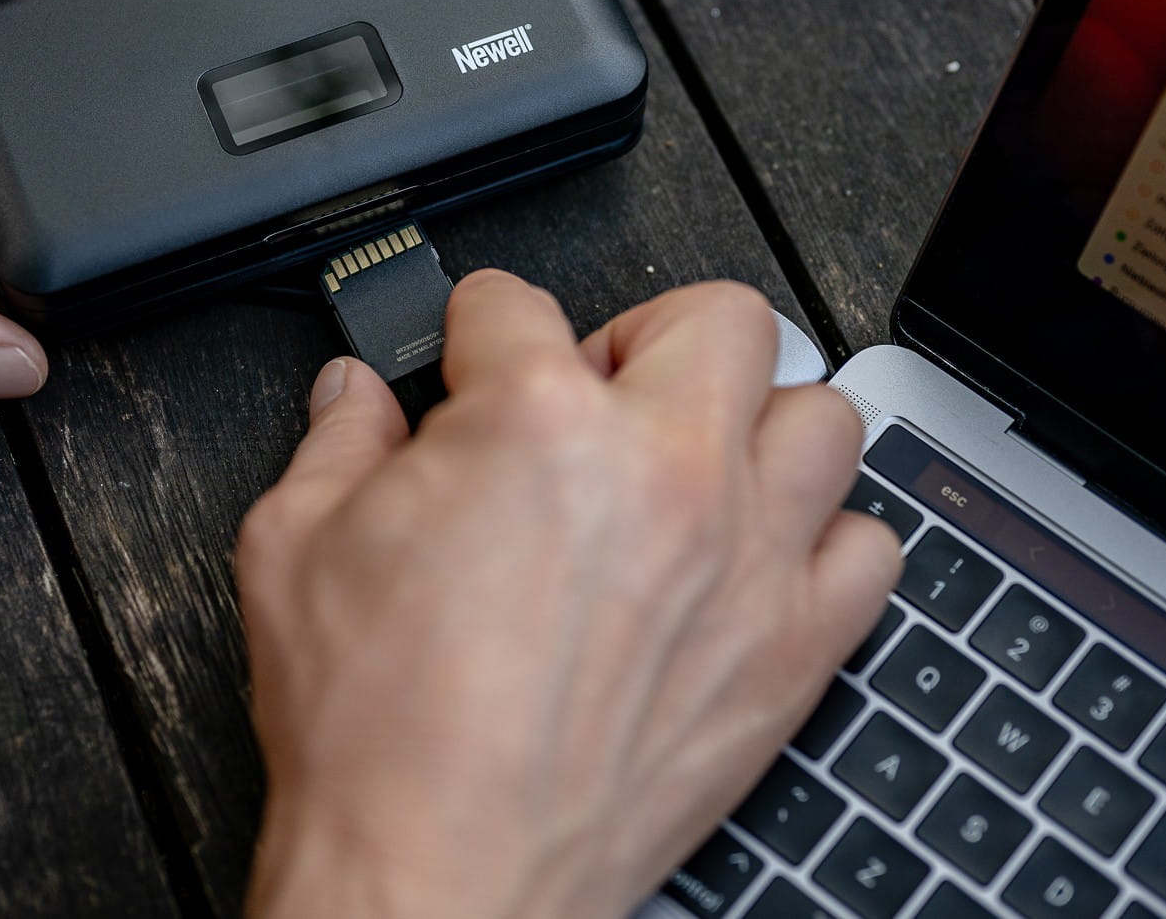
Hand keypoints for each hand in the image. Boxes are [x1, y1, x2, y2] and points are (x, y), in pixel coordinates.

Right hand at [236, 272, 902, 918]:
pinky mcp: (791, 648)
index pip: (516, 304)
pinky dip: (826, 539)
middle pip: (716, 316)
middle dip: (646, 334)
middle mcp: (664, 470)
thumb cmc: (379, 735)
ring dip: (758, 421)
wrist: (439, 876)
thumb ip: (334, 444)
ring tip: (698, 459)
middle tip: (599, 391)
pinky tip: (759, 558)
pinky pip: (869, 548)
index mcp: (537, 422)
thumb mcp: (296, 550)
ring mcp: (744, 557)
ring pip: (822, 412)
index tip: (475, 354)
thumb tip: (353, 399)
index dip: (478, 327)